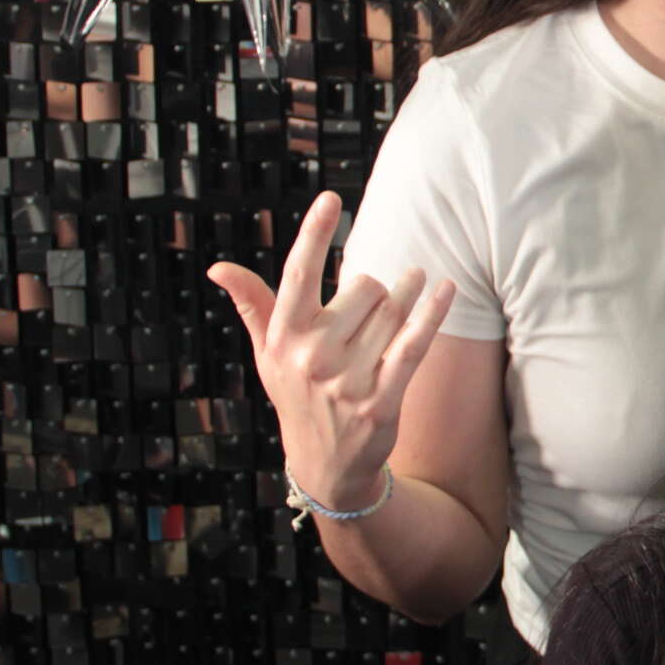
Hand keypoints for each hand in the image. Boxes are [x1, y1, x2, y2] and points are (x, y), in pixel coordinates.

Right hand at [206, 192, 455, 511]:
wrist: (327, 465)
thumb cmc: (297, 395)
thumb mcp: (268, 354)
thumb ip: (253, 306)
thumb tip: (219, 268)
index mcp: (283, 340)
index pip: (297, 274)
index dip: (313, 233)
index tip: (331, 199)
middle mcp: (312, 358)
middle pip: (363, 288)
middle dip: (374, 289)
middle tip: (371, 303)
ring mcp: (348, 380)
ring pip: (392, 311)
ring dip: (408, 293)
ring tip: (412, 285)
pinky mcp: (382, 399)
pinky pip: (413, 343)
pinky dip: (432, 312)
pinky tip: (445, 288)